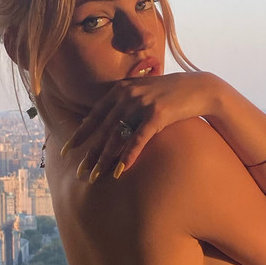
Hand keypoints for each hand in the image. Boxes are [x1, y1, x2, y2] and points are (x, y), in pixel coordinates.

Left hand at [61, 71, 221, 181]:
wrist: (199, 88)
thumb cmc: (169, 93)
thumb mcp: (143, 91)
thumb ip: (125, 102)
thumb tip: (108, 123)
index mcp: (121, 89)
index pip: (94, 115)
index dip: (80, 134)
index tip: (66, 150)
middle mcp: (128, 95)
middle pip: (103, 129)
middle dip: (89, 153)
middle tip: (78, 172)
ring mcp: (142, 104)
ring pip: (116, 137)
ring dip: (104, 159)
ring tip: (95, 177)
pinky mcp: (157, 114)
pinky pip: (138, 139)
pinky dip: (128, 156)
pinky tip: (120, 171)